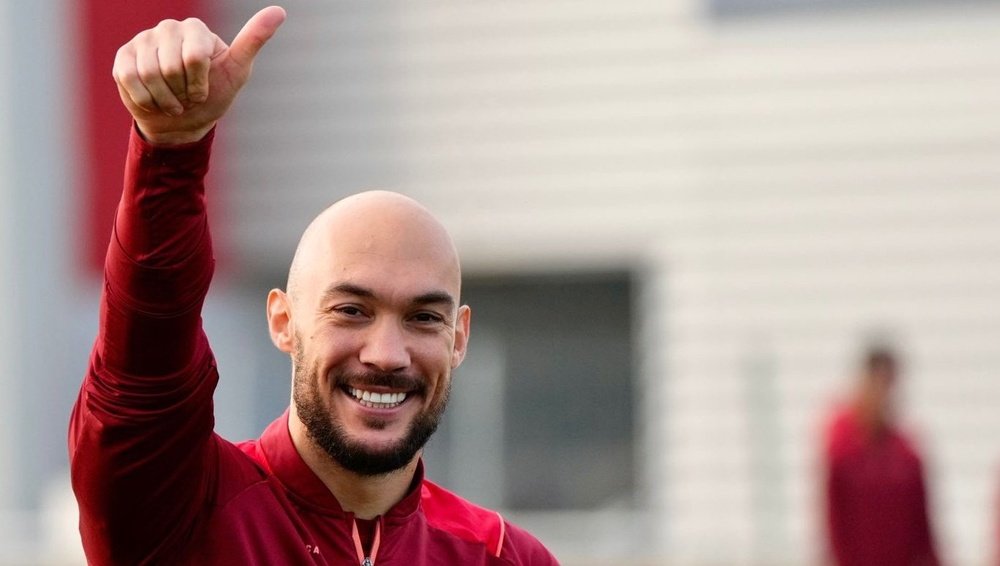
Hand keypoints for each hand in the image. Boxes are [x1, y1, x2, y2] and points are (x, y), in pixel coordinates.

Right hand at [113, 6, 285, 144]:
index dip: (198, 85)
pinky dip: (145, 100)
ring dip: (164, 100)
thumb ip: (254, 40)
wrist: (183, 121)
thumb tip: (279, 11)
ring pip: (148, 74)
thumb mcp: (238, 71)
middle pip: (168, 68)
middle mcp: (168, 28)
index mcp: (196, 29)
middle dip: (181, 93)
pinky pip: (129, 79)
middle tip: (187, 96)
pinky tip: (154, 100)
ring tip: (173, 100)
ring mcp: (143, 40)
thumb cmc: (214, 94)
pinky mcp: (124, 56)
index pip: (194, 58)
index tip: (204, 90)